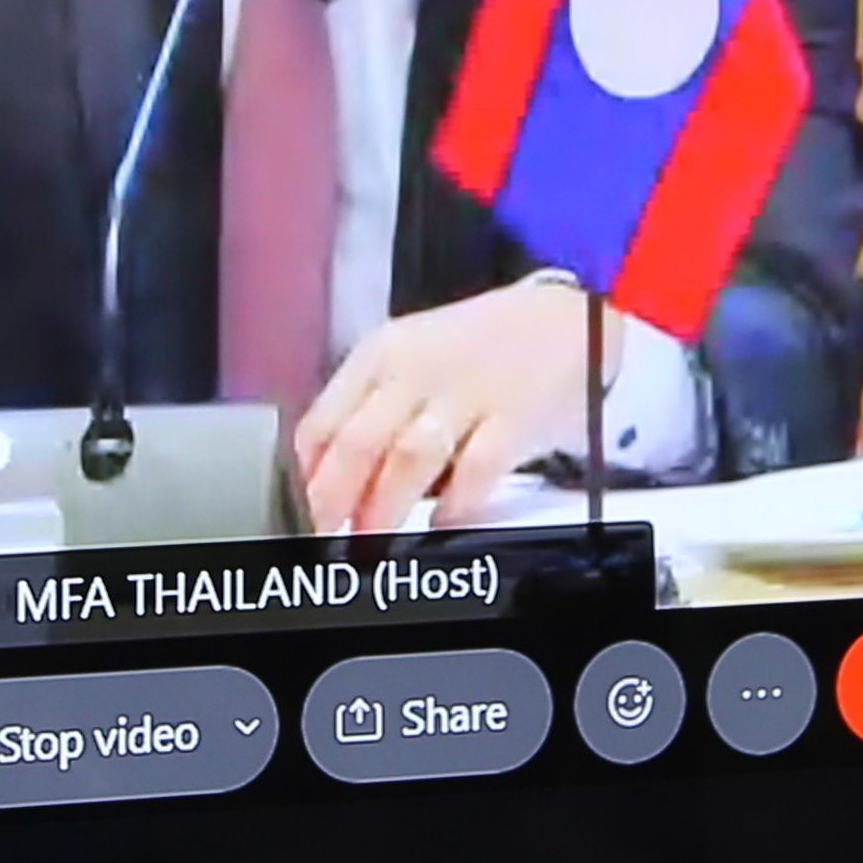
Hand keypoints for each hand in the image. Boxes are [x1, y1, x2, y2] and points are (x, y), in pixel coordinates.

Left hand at [295, 273, 596, 531]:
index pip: (322, 422)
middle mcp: (417, 369)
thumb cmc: (478, 351)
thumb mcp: (410, 363)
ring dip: (384, 507)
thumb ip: (366, 413)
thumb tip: (320, 479)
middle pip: (358, 442)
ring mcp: (467, 391)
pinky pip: (477, 467)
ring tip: (371, 543)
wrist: (566, 319)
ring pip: (409, 456)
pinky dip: (456, 503)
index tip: (295, 516)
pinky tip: (441, 526)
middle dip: (333, 500)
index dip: (303, 478)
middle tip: (322, 539)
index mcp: (380, 355)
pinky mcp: (516, 416)